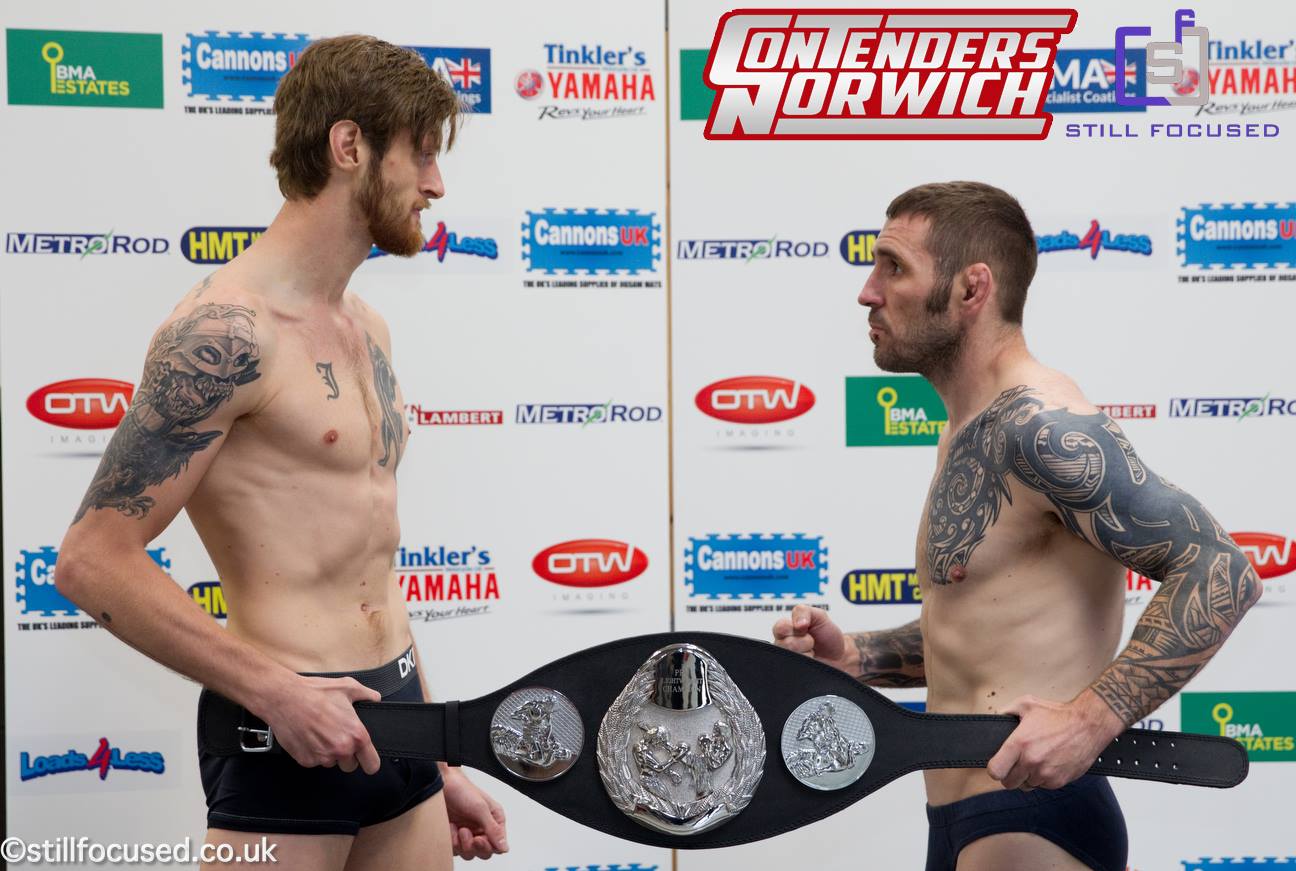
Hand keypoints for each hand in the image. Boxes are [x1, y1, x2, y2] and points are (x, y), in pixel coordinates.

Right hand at [257, 675, 381, 773]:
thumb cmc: (315, 692)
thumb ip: (367, 694)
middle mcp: (341, 749)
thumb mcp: (348, 687)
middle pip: (350, 765)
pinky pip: (315, 761)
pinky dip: (313, 752)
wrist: (285, 698)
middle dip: (346, 755)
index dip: (370, 762)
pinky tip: (309, 736)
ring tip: (321, 732)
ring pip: (331, 763)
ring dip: (329, 753)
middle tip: (337, 736)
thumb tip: (375, 698)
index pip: (372, 764)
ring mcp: (322, 757)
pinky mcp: (306, 760)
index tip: (366, 760)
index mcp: (356, 735)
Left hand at [442, 766, 507, 859]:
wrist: (441, 784)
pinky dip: (451, 840)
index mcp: (494, 820)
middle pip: (484, 852)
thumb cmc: (461, 789)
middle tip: (465, 832)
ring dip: (461, 842)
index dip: (488, 846)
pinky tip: (450, 826)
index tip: (478, 839)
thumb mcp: (480, 808)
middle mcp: (483, 828)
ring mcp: (469, 833)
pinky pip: (455, 850)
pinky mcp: (455, 836)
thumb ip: (493, 829)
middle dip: (473, 845)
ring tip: (458, 827)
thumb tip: (504, 846)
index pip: (498, 845)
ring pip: (469, 853)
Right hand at [772, 604, 855, 673]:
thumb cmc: (826, 635)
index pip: (780, 627)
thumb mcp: (818, 616)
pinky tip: (811, 662)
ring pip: (793, 657)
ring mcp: (787, 660)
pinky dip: (809, 665)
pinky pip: (797, 670)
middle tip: (811, 642)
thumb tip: (797, 624)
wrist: (839, 656)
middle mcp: (782, 645)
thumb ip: (804, 611)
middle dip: (805, 642)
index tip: (805, 628)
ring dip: (808, 654)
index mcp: (784, 629)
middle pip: (786, 644)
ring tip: (811, 652)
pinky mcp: (793, 673)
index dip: (795, 628)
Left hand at [986, 691, 1124, 790]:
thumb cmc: (1058, 714)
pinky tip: (1048, 764)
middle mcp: (1031, 761)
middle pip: (1009, 783)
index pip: (995, 771)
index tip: (998, 765)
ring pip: (1027, 785)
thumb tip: (996, 719)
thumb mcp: (1027, 704)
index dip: (995, 769)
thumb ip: (1006, 711)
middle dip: (1010, 775)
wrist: (1088, 725)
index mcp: (1019, 744)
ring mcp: (1046, 773)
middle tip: (1016, 764)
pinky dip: (1043, 778)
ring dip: (1028, 777)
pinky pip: (1043, 786)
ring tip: (1035, 761)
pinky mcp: (1059, 781)